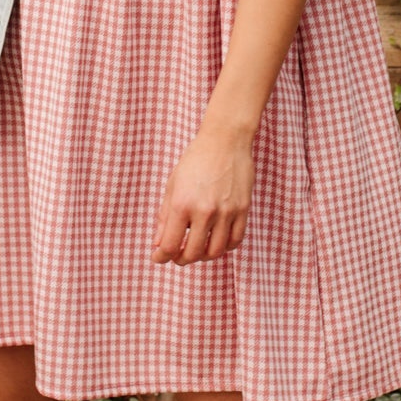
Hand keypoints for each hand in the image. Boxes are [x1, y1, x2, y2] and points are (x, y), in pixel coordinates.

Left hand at [152, 126, 253, 264]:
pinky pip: (234, 241)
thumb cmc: (195, 160)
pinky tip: (215, 241)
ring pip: (215, 252)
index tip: (158, 257)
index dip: (161, 257)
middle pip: (192, 254)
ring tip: (196, 250)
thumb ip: (164, 217)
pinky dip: (223, 247)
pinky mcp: (242, 210)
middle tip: (177, 256)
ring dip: (202, 257)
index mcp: (182, 204)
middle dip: (180, 259)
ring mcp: (226, 212)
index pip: (169, 245)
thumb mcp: (172, 185)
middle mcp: (204, 211)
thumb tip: (158, 244)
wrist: (225, 140)